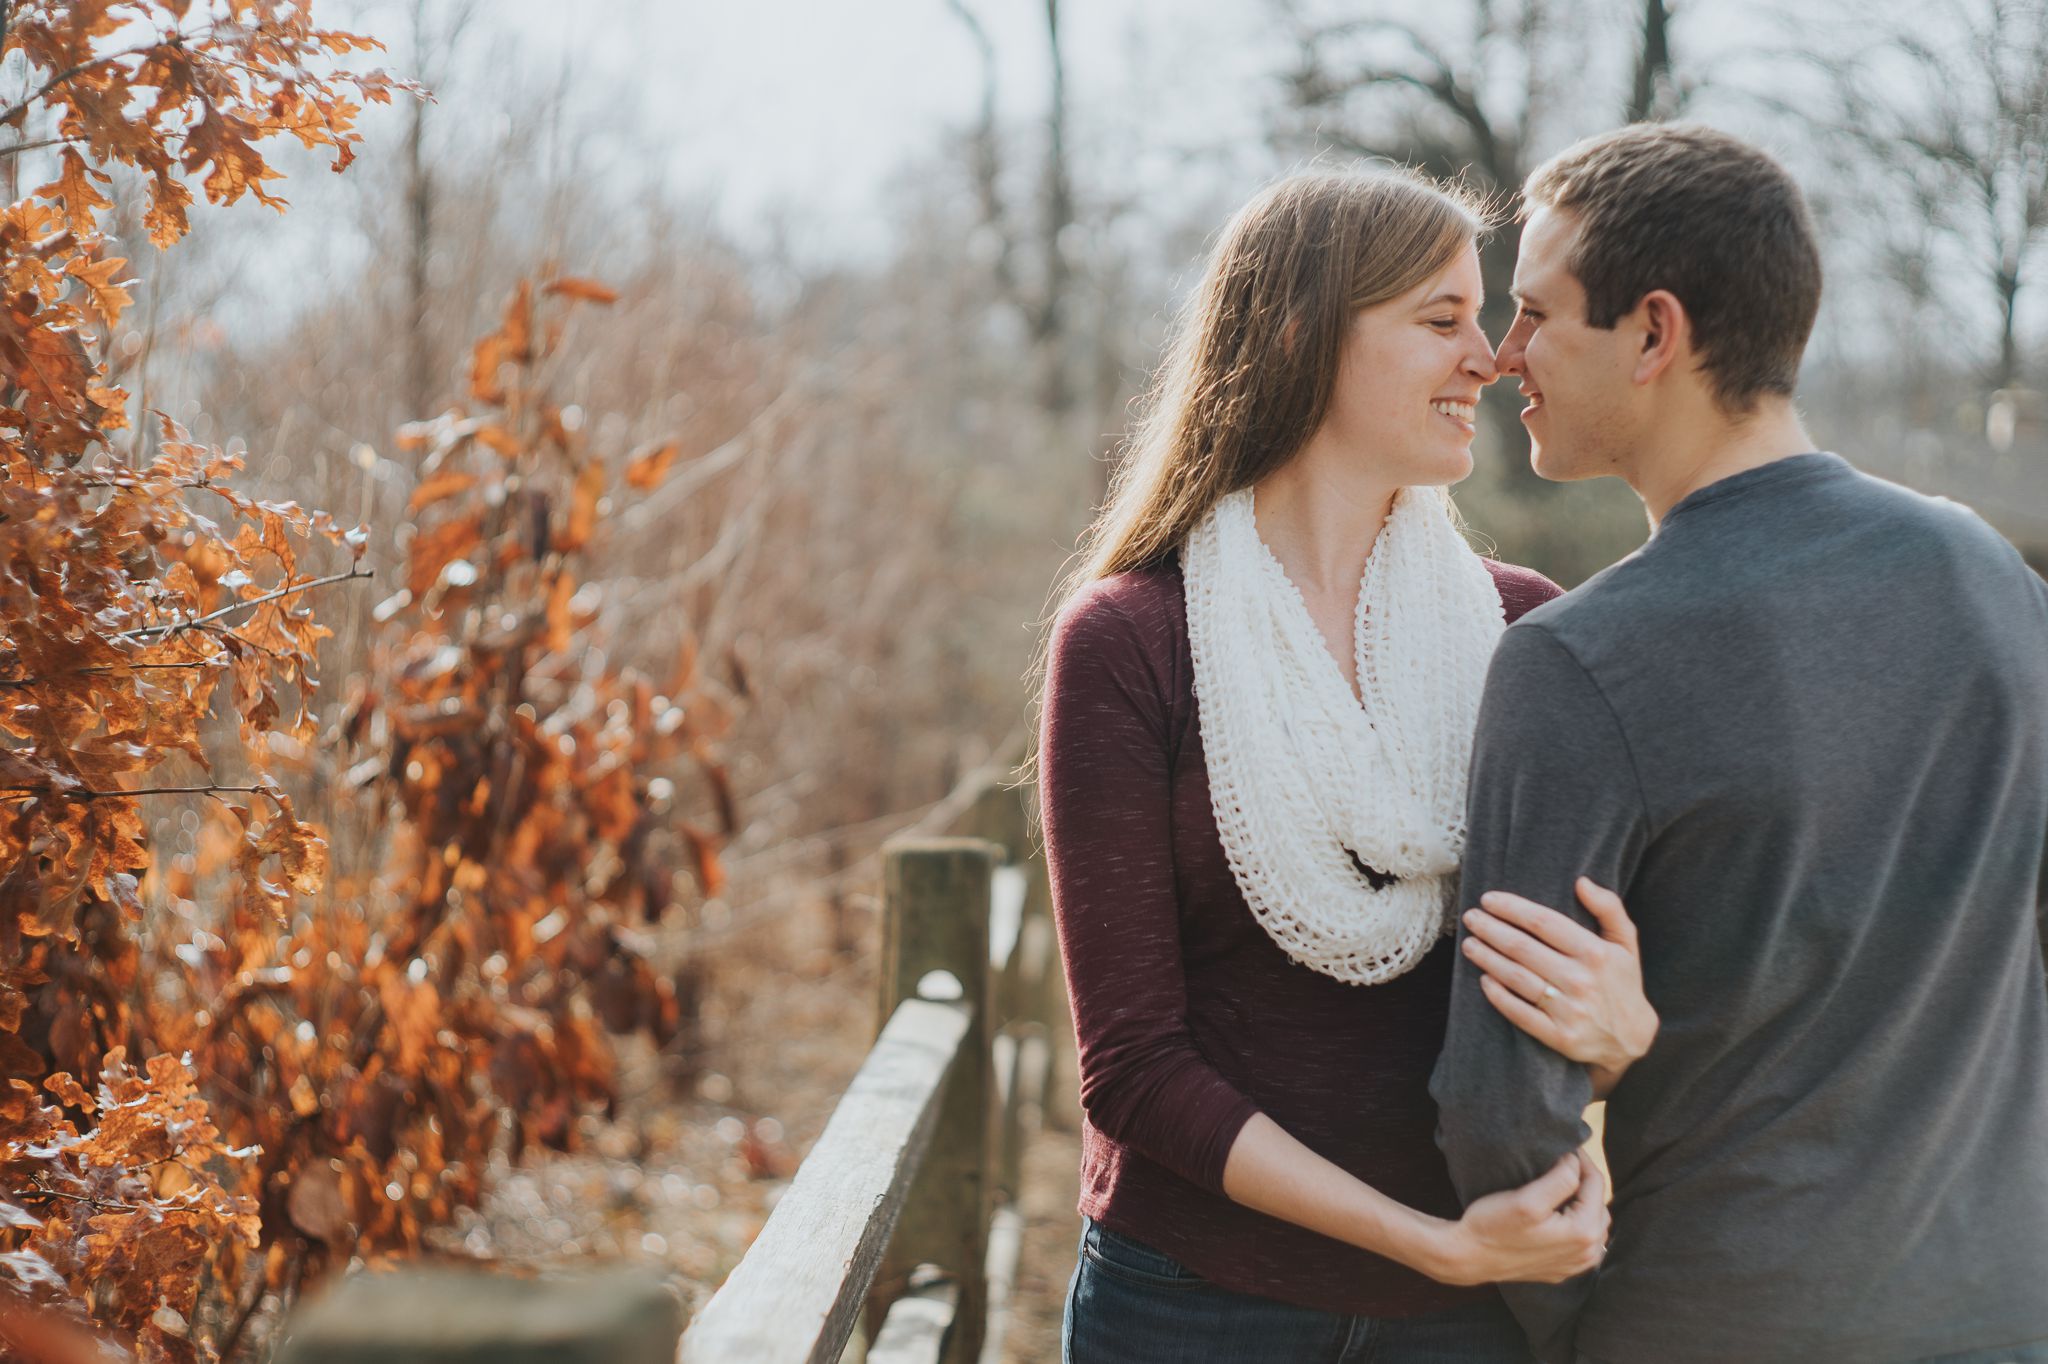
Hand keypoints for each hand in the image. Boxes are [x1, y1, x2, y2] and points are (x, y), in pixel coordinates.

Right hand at [1421, 1152, 1607, 1285]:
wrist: (1468, 1257)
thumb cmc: (1493, 1226)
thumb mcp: (1527, 1199)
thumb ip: (1561, 1178)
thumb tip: (1575, 1162)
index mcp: (1583, 1232)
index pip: (1596, 1184)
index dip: (1581, 1160)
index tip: (1565, 1147)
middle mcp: (1586, 1253)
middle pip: (1599, 1204)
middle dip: (1584, 1181)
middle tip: (1562, 1163)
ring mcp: (1575, 1264)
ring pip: (1594, 1223)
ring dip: (1583, 1202)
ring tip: (1560, 1186)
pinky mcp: (1563, 1269)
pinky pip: (1582, 1242)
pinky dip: (1577, 1224)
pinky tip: (1558, 1215)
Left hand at [1461, 877, 1657, 1085]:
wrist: (1633, 1039)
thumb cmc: (1622, 982)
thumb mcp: (1626, 943)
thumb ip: (1609, 908)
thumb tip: (1581, 881)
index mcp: (1596, 953)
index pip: (1544, 922)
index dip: (1512, 908)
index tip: (1488, 899)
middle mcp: (1581, 980)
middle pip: (1523, 948)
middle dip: (1490, 930)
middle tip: (1470, 918)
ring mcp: (1569, 1010)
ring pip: (1516, 978)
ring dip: (1487, 958)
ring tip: (1469, 944)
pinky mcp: (1559, 1036)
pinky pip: (1520, 1013)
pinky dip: (1498, 995)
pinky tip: (1483, 980)